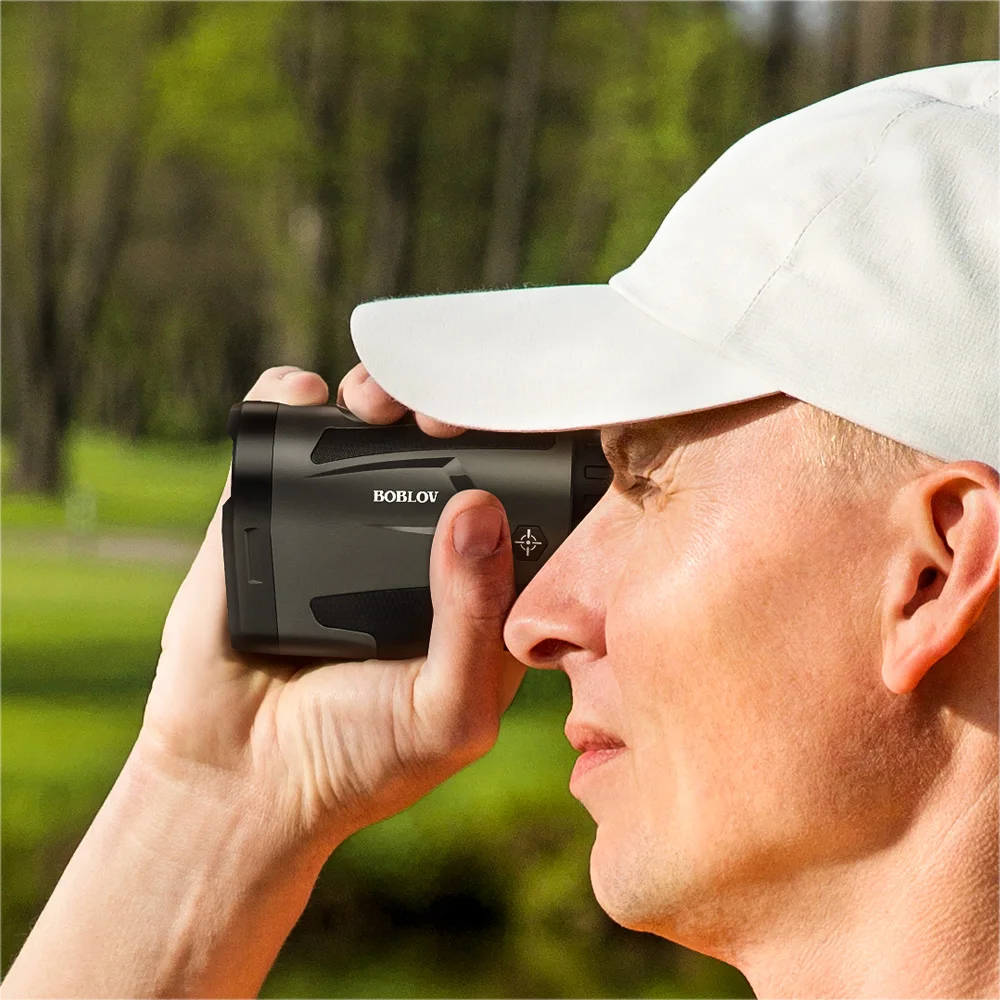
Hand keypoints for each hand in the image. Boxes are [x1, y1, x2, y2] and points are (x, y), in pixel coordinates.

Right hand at [139, 365, 526, 853]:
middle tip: (445, 415)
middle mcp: (414, 543)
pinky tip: (310, 398)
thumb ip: (473, 622)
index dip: (528, 454)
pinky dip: (294, 398)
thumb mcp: (447, 711)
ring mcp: (339, 522)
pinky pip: (284, 434)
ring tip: (381, 403)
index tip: (523, 422)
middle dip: (452, 410)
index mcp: (475, 586)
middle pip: (447, 448)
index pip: (519, 500)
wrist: (238, 778)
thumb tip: (479, 509)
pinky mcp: (269, 511)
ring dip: (383, 391)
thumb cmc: (360, 758)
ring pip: (372, 427)